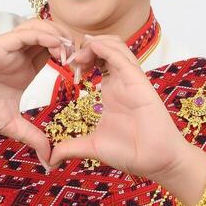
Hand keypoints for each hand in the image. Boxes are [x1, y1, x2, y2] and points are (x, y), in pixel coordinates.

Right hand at [0, 17, 82, 167]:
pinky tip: (57, 48)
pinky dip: (45, 35)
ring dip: (60, 36)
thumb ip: (32, 137)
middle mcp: (19, 54)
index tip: (83, 72)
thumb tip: (50, 159)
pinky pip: (26, 33)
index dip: (72, 56)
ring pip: (41, 27)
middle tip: (83, 60)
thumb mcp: (12, 125)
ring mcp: (9, 48)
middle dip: (71, 42)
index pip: (55, 51)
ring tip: (71, 54)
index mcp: (26, 68)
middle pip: (52, 33)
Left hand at [42, 34, 193, 180]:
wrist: (155, 161)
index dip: (79, 57)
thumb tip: (50, 159)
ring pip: (116, 46)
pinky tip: (92, 49)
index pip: (96, 60)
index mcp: (111, 89)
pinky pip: (123, 58)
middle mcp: (121, 80)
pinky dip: (107, 49)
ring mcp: (131, 79)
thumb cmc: (130, 151)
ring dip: (94, 44)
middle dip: (85, 46)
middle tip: (68, 58)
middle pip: (105, 47)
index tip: (63, 65)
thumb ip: (70, 147)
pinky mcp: (139, 82)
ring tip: (78, 56)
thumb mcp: (92, 147)